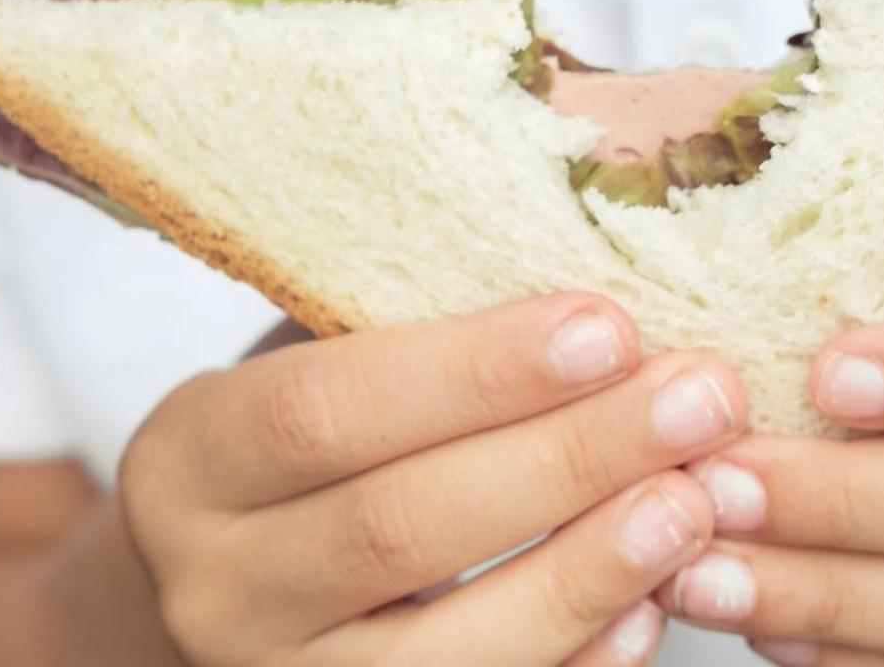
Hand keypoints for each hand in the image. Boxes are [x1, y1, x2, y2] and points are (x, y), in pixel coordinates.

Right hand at [117, 293, 750, 666]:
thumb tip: (591, 256)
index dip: (472, 372)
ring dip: (585, 570)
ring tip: (695, 498)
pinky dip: (570, 660)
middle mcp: (212, 584)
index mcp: (188, 458)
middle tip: (696, 400)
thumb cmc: (295, 451)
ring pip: (442, 649)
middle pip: (397, 527)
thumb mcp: (303, 371)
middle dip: (563, 460)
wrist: (211, 595)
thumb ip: (401, 331)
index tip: (607, 327)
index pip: (326, 409)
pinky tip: (651, 604)